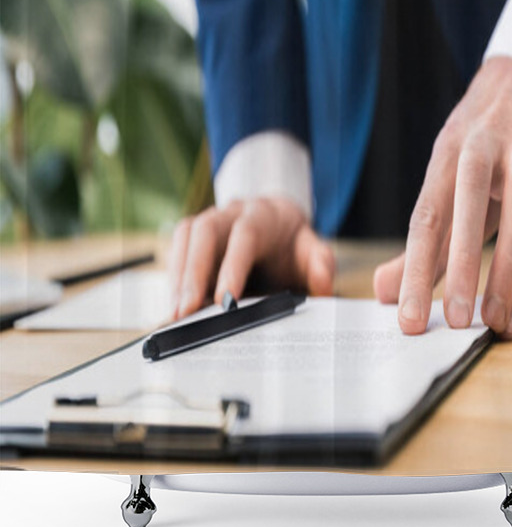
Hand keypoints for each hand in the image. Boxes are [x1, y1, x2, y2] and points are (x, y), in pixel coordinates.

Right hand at [169, 197, 334, 319]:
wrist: (278, 222)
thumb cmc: (291, 241)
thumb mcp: (313, 250)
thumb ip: (321, 264)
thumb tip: (323, 283)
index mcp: (264, 214)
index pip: (245, 234)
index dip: (232, 267)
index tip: (225, 301)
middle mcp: (232, 211)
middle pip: (205, 230)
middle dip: (193, 272)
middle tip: (186, 312)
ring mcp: (210, 219)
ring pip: (185, 236)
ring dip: (178, 276)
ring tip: (175, 315)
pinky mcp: (193, 234)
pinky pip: (177, 248)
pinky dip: (173, 277)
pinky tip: (174, 306)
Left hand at [373, 57, 511, 338]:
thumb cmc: (478, 142)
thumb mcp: (444, 177)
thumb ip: (419, 241)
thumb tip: (383, 290)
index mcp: (445, 156)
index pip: (426, 218)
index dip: (415, 269)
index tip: (408, 314)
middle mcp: (480, 155)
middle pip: (468, 212)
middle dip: (459, 268)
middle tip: (452, 320)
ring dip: (504, 274)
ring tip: (492, 322)